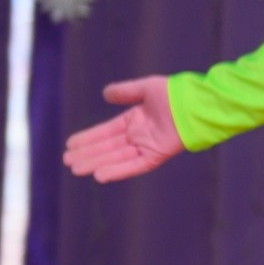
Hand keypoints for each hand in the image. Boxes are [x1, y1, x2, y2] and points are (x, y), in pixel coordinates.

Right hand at [64, 76, 183, 181]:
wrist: (196, 103)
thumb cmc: (175, 94)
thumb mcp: (145, 88)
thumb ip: (125, 92)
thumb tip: (105, 94)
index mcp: (135, 120)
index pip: (105, 132)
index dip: (88, 138)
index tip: (70, 145)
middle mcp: (138, 136)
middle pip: (107, 147)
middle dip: (87, 154)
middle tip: (67, 161)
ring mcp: (146, 147)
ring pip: (116, 158)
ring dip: (96, 164)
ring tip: (76, 169)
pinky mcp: (156, 156)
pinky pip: (134, 166)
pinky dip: (117, 170)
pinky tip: (100, 175)